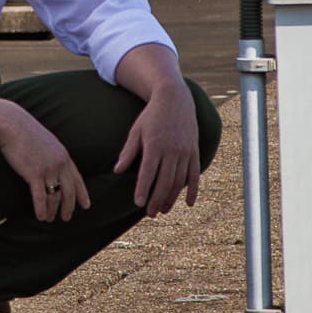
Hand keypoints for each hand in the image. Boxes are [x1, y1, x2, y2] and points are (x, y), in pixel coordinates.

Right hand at [0, 103, 91, 223]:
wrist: (12, 124)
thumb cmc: (25, 132)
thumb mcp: (47, 142)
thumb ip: (53, 154)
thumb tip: (55, 165)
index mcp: (64, 156)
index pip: (77, 179)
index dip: (82, 194)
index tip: (86, 206)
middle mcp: (60, 164)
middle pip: (69, 191)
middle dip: (69, 207)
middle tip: (67, 218)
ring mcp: (48, 169)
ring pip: (55, 196)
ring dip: (53, 210)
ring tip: (50, 219)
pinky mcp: (34, 173)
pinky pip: (40, 196)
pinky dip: (41, 209)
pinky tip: (41, 217)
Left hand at [114, 86, 203, 215]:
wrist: (174, 98)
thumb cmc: (151, 116)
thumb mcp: (136, 131)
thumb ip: (128, 152)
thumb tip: (116, 171)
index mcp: (154, 145)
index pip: (147, 173)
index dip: (143, 190)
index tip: (138, 204)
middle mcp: (171, 150)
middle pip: (164, 182)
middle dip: (157, 200)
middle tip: (150, 214)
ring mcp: (185, 151)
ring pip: (179, 181)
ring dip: (172, 198)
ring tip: (164, 210)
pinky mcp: (194, 151)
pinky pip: (194, 174)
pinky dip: (193, 190)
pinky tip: (189, 204)